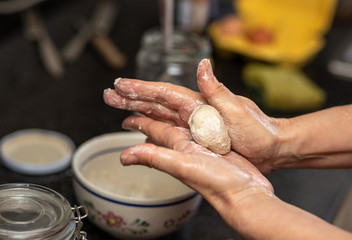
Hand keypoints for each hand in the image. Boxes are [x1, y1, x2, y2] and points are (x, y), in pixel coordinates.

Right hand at [104, 59, 283, 172]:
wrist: (271, 149)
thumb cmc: (258, 131)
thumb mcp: (237, 109)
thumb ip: (217, 90)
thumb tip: (202, 65)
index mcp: (200, 103)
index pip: (164, 93)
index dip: (141, 88)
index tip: (121, 85)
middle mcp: (193, 111)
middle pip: (156, 102)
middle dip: (131, 98)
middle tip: (109, 95)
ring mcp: (194, 125)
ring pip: (159, 116)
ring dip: (138, 112)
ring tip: (120, 110)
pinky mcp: (197, 138)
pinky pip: (169, 130)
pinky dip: (154, 128)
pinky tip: (144, 129)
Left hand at [120, 114, 273, 224]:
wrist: (245, 194)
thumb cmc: (216, 182)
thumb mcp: (182, 165)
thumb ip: (156, 158)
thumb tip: (123, 157)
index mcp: (178, 147)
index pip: (155, 130)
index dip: (140, 122)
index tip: (127, 117)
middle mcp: (188, 148)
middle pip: (165, 128)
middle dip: (152, 117)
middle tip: (141, 106)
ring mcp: (203, 148)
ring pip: (183, 129)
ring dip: (173, 120)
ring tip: (165, 113)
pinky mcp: (220, 148)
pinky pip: (203, 132)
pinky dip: (198, 126)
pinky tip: (198, 125)